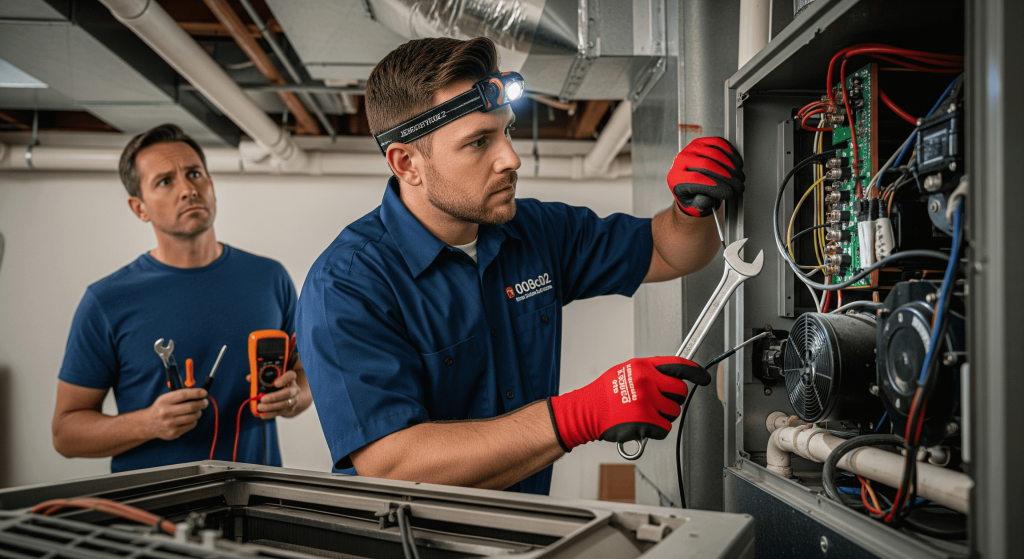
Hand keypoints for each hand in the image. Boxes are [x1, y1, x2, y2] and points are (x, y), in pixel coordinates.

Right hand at [144, 388, 207, 439]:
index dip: (196, 393)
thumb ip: (181, 395)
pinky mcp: (173, 433)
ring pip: (193, 417)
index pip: (183, 395)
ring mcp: (170, 424)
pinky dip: (194, 420)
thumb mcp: (166, 398)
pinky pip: (191, 425)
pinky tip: (189, 418)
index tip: (204, 393)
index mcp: (164, 401)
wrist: (148, 424)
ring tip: (197, 410)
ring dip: (199, 412)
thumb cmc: (161, 408)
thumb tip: (200, 394)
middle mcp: (166, 412)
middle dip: (202, 403)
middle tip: (204, 402)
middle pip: (191, 407)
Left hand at [247, 370, 302, 418]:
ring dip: (271, 406)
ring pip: (284, 404)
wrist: (291, 398)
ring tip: (260, 407)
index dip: (284, 379)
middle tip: (263, 399)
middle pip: (288, 393)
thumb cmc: (279, 386)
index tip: (276, 383)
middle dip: (275, 396)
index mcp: (290, 379)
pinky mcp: (289, 410)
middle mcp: (294, 390)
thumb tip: (249, 377)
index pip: (291, 376)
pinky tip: (262, 414)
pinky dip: (270, 414)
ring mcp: (293, 400)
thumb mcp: (274, 379)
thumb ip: (261, 377)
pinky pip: (279, 412)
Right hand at [547, 356, 710, 450]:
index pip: (678, 365)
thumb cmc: (604, 394)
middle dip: (673, 399)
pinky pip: (664, 428)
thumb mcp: (625, 371)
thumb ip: (648, 371)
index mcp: (643, 366)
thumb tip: (669, 375)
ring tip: (644, 413)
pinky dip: (656, 430)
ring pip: (674, 411)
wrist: (587, 410)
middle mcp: (647, 381)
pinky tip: (641, 424)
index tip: (703, 378)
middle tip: (658, 403)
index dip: (695, 372)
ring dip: (663, 416)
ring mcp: (647, 400)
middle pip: (680, 392)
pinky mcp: (646, 420)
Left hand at [666, 137, 744, 216]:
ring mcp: (690, 149)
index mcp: (675, 178)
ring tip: (739, 178)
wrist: (690, 185)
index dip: (715, 186)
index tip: (729, 193)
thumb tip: (706, 199)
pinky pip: (718, 143)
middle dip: (727, 177)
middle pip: (707, 165)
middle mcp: (680, 160)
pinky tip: (737, 164)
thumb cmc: (692, 196)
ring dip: (731, 167)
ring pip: (715, 154)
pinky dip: (731, 153)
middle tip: (738, 187)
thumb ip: (699, 204)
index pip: (696, 179)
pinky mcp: (701, 142)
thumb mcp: (694, 206)